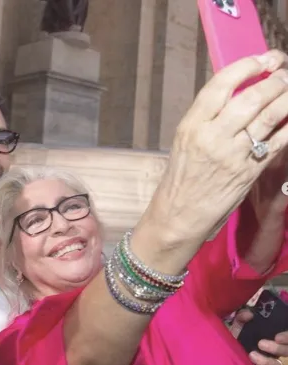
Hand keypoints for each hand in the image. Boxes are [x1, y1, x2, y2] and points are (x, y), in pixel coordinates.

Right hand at [145, 50, 287, 254]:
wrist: (180, 213)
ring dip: (287, 97)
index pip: (222, 85)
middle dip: (276, 80)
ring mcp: (233, 154)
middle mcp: (212, 136)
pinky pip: (279, 141)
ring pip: (271, 116)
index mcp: (192, 125)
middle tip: (284, 73)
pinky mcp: (250, 171)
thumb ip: (209, 118)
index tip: (263, 59)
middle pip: (252, 97)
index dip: (248, 66)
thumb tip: (240, 94)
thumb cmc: (181, 176)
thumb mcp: (185, 141)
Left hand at [231, 309, 286, 364]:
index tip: (277, 337)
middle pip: (286, 352)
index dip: (286, 338)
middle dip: (276, 349)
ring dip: (266, 362)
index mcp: (272, 337)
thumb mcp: (238, 324)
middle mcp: (275, 350)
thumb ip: (242, 317)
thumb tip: (249, 314)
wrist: (225, 347)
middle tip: (260, 344)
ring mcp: (270, 362)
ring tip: (251, 355)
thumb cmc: (236, 334)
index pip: (287, 338)